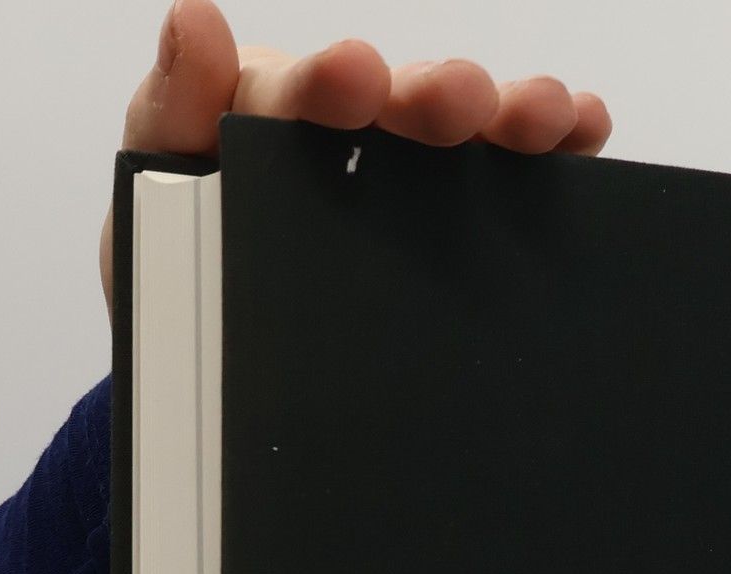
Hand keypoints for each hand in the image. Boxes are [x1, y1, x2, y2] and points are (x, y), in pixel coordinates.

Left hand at [100, 0, 611, 317]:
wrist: (213, 381)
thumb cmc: (173, 277)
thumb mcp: (147, 199)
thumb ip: (167, 116)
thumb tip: (195, 19)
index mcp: (264, 123)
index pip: (294, 91)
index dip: (328, 83)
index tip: (356, 79)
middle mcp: (342, 139)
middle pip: (396, 105)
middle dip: (434, 97)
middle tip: (462, 103)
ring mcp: (401, 182)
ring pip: (458, 136)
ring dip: (507, 117)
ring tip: (546, 116)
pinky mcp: (448, 225)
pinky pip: (502, 180)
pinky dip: (548, 151)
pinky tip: (583, 130)